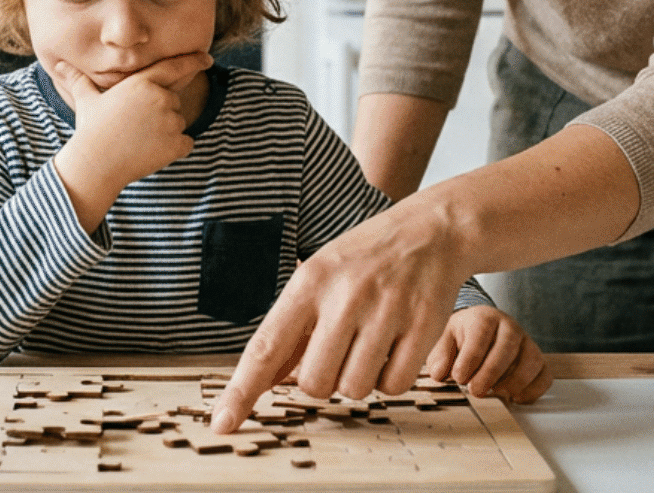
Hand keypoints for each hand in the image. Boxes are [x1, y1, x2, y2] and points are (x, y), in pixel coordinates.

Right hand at [51, 52, 210, 230]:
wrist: (96, 163)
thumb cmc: (90, 130)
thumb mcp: (87, 100)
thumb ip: (80, 81)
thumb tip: (60, 65)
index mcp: (142, 83)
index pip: (175, 67)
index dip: (194, 61)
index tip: (207, 59)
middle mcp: (160, 98)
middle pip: (173, 101)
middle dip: (160, 112)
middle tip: (134, 126)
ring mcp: (171, 121)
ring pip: (178, 123)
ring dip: (165, 131)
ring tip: (138, 140)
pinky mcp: (177, 143)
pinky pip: (186, 143)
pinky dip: (174, 149)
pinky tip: (151, 153)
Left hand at [210, 193, 469, 431]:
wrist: (431, 229)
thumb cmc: (366, 259)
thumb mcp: (319, 277)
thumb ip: (292, 328)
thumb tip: (263, 381)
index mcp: (309, 282)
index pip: (265, 347)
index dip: (241, 391)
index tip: (222, 423)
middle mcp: (344, 295)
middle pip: (314, 383)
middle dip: (322, 380)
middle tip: (339, 351)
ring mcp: (386, 310)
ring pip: (354, 389)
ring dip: (358, 380)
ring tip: (368, 344)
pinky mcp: (424, 325)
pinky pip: (395, 386)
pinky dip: (392, 380)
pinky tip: (394, 348)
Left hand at [424, 306, 551, 403]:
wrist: (483, 329)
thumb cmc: (464, 336)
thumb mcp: (446, 339)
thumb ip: (440, 355)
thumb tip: (439, 373)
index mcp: (485, 317)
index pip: (481, 333)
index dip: (470, 358)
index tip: (458, 377)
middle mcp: (510, 327)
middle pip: (508, 347)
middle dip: (491, 372)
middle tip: (476, 390)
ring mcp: (527, 343)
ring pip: (531, 360)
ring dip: (514, 382)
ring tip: (496, 393)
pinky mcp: (538, 360)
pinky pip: (545, 375)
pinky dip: (533, 389)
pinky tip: (515, 397)